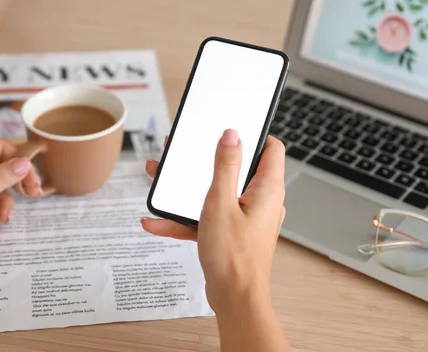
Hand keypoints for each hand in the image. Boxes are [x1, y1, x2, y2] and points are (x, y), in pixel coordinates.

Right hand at [142, 130, 285, 311]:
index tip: (230, 126)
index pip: (271, 148)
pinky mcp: (233, 233)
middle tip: (186, 150)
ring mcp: (247, 218)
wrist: (234, 300)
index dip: (253, 133)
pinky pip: (209, 217)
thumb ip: (226, 166)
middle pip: (237, 168)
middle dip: (207, 160)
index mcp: (267, 189)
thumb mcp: (221, 202)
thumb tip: (232, 135)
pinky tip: (157, 222)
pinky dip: (187, 218)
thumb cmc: (233, 257)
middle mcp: (261, 200)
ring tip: (160, 179)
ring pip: (218, 193)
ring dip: (189, 189)